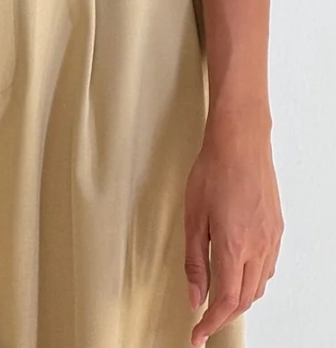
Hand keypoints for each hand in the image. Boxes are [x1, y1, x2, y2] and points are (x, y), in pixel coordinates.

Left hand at [184, 122, 283, 346]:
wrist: (241, 141)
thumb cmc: (213, 171)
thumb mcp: (193, 216)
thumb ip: (194, 260)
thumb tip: (194, 297)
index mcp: (233, 247)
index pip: (225, 301)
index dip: (210, 324)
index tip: (197, 336)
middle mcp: (258, 248)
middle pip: (243, 299)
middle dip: (223, 315)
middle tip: (204, 320)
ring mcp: (271, 239)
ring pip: (259, 286)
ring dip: (239, 298)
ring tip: (218, 297)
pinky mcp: (277, 229)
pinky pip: (268, 267)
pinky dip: (253, 280)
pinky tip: (239, 272)